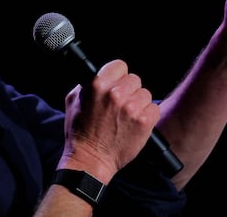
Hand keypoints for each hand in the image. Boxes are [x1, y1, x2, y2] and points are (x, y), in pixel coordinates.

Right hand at [57, 59, 159, 182]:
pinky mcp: (144, 122)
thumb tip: (98, 75)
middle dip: (128, 90)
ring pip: (145, 94)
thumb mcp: (72, 101)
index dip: (118, 76)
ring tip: (127, 116)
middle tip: (120, 104)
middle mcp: (116, 94)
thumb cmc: (80, 133)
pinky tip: (135, 123)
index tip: (116, 84)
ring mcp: (131, 108)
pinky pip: (154, 109)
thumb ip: (86, 84)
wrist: (90, 160)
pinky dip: (147, 116)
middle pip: (134, 79)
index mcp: (97, 84)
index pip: (119, 65)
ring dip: (138, 103)